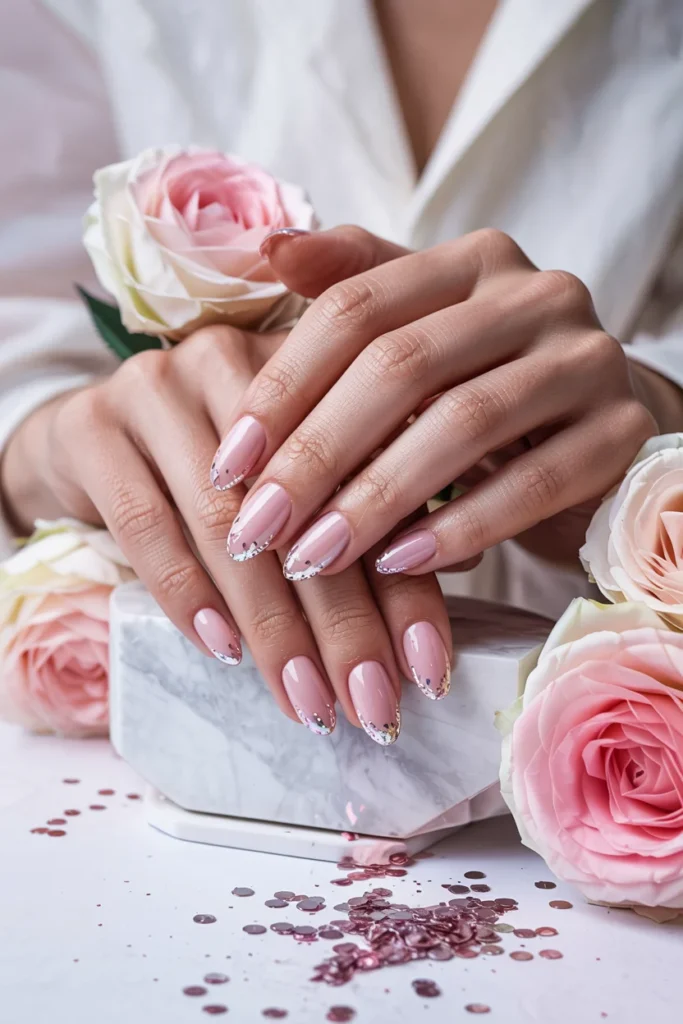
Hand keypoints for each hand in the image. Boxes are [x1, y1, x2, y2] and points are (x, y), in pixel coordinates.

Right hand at [2, 322, 451, 744]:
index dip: (405, 581)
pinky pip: (145, 521)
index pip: (370, 484)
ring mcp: (157, 387)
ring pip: (227, 519)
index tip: (428, 670)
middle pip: (304, 505)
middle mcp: (237, 361)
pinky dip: (186, 591)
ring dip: (273, 624)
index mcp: (311, 369)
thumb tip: (456, 581)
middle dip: (345, 620)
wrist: (87, 437)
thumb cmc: (211, 467)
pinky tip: (222, 650)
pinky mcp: (93, 427)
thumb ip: (363, 512)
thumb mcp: (291, 481)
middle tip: (372, 704)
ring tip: (308, 703)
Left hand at [216, 226, 656, 575]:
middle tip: (257, 526)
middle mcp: (536, 294)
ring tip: (314, 556)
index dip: (282, 386)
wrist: (599, 433)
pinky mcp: (623, 430)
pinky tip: (399, 565)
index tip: (226, 464)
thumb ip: (353, 290)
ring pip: (463, 425)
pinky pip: (533, 483)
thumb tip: (268, 252)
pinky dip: (459, 528)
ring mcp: (587, 359)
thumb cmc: (485, 387)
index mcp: (472, 261)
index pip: (356, 308)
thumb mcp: (419, 334)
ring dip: (375, 499)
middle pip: (401, 366)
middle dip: (316, 453)